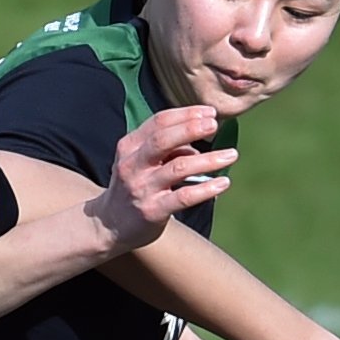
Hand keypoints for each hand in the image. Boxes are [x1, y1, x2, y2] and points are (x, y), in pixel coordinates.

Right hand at [91, 107, 235, 253]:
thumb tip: (196, 144)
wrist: (108, 226)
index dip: (187, 114)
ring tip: (231, 155)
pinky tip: (223, 183)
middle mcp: (133, 165)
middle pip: (164, 140)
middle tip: (214, 125)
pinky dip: (206, 189)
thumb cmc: (132, 187)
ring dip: (208, 160)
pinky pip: (183, 197)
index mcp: (130, 147)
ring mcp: (142, 188)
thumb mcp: (139, 161)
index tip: (210, 113)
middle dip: (192, 128)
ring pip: (179, 167)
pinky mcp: (152, 210)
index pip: (159, 121)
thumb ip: (164, 149)